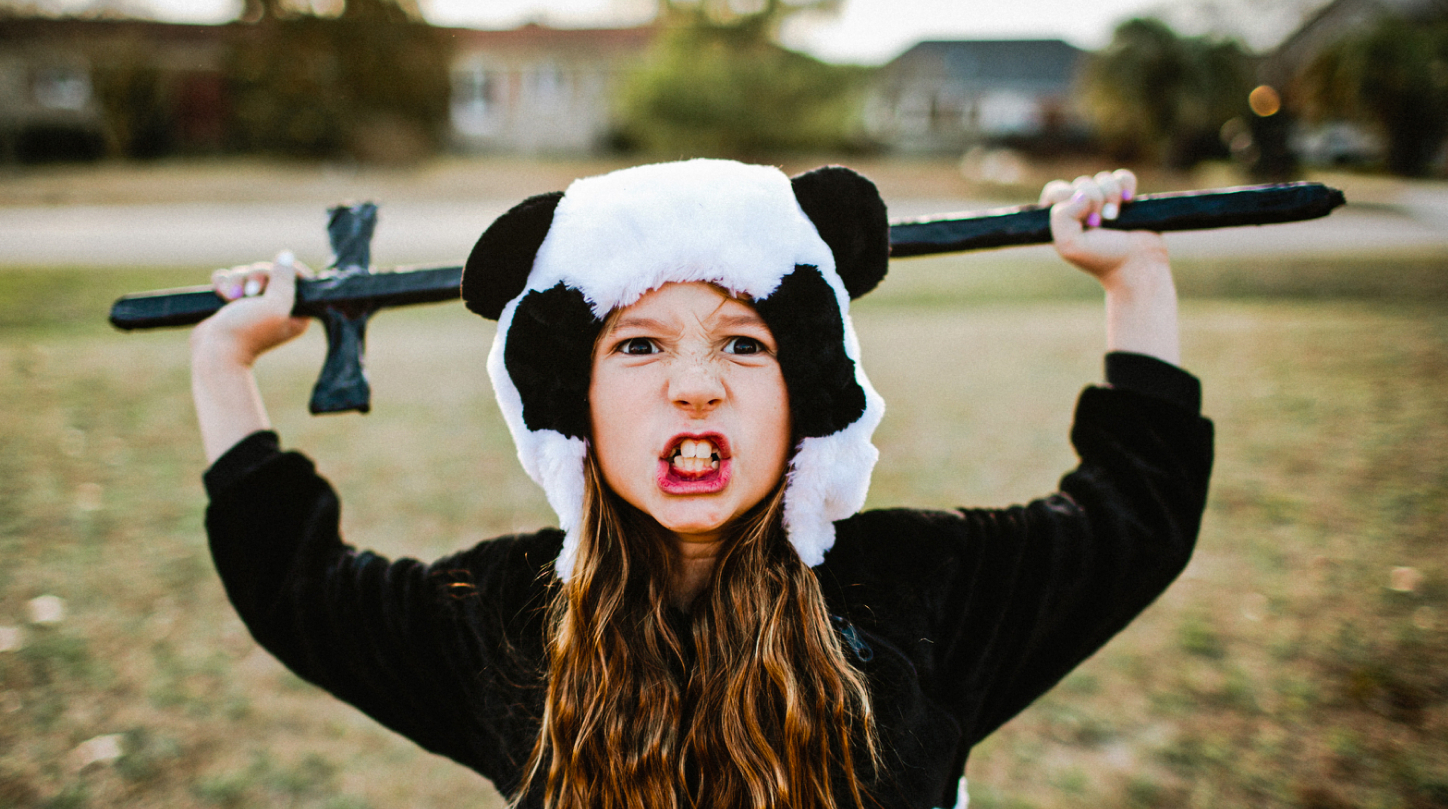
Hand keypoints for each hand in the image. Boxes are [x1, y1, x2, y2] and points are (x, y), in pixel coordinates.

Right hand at [192, 251, 310, 368]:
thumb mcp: (274, 305)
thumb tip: (286, 256)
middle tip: (249, 293)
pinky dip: (224, 282)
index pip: (298, 278)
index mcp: (296, 312)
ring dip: (236, 280)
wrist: (213, 352)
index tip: (272, 277)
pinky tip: (220, 293)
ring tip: (229, 297)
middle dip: (254, 277)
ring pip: (247, 274)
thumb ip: (284, 281)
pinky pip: (230, 280)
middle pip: (269, 272)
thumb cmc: (246, 332)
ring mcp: (253, 304)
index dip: (284, 271)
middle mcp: (276, 307)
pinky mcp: (233, 303)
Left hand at [1040, 170, 1179, 363]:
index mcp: (1062, 218)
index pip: (1056, 191)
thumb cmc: (1101, 258)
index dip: (1069, 200)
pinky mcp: (1125, 197)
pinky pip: (1122, 176)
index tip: (1083, 221)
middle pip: (1081, 182)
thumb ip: (1061, 217)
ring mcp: (1104, 201)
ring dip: (1111, 195)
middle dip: (1094, 201)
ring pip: (1102, 178)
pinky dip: (1126, 185)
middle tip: (1100, 224)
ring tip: (1115, 217)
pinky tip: (1129, 201)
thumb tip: (1080, 194)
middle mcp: (1081, 208)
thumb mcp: (1069, 245)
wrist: (1137, 265)